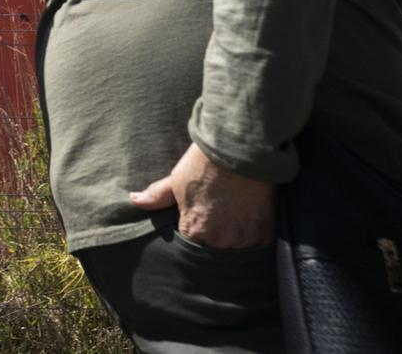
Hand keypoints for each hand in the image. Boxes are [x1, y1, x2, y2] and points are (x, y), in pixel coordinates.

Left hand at [130, 142, 275, 248]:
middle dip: (214, 243)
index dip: (193, 237)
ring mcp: (245, 238)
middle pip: (215, 252)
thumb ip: (157, 196)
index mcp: (196, 231)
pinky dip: (253, 239)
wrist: (239, 149)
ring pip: (237, 251)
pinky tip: (248, 223)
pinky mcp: (266, 232)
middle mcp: (221, 241)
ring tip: (232, 223)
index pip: (191, 248)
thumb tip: (135, 200)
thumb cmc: (204, 164)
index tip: (196, 228)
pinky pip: (258, 246)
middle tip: (216, 224)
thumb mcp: (176, 180)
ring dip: (234, 242)